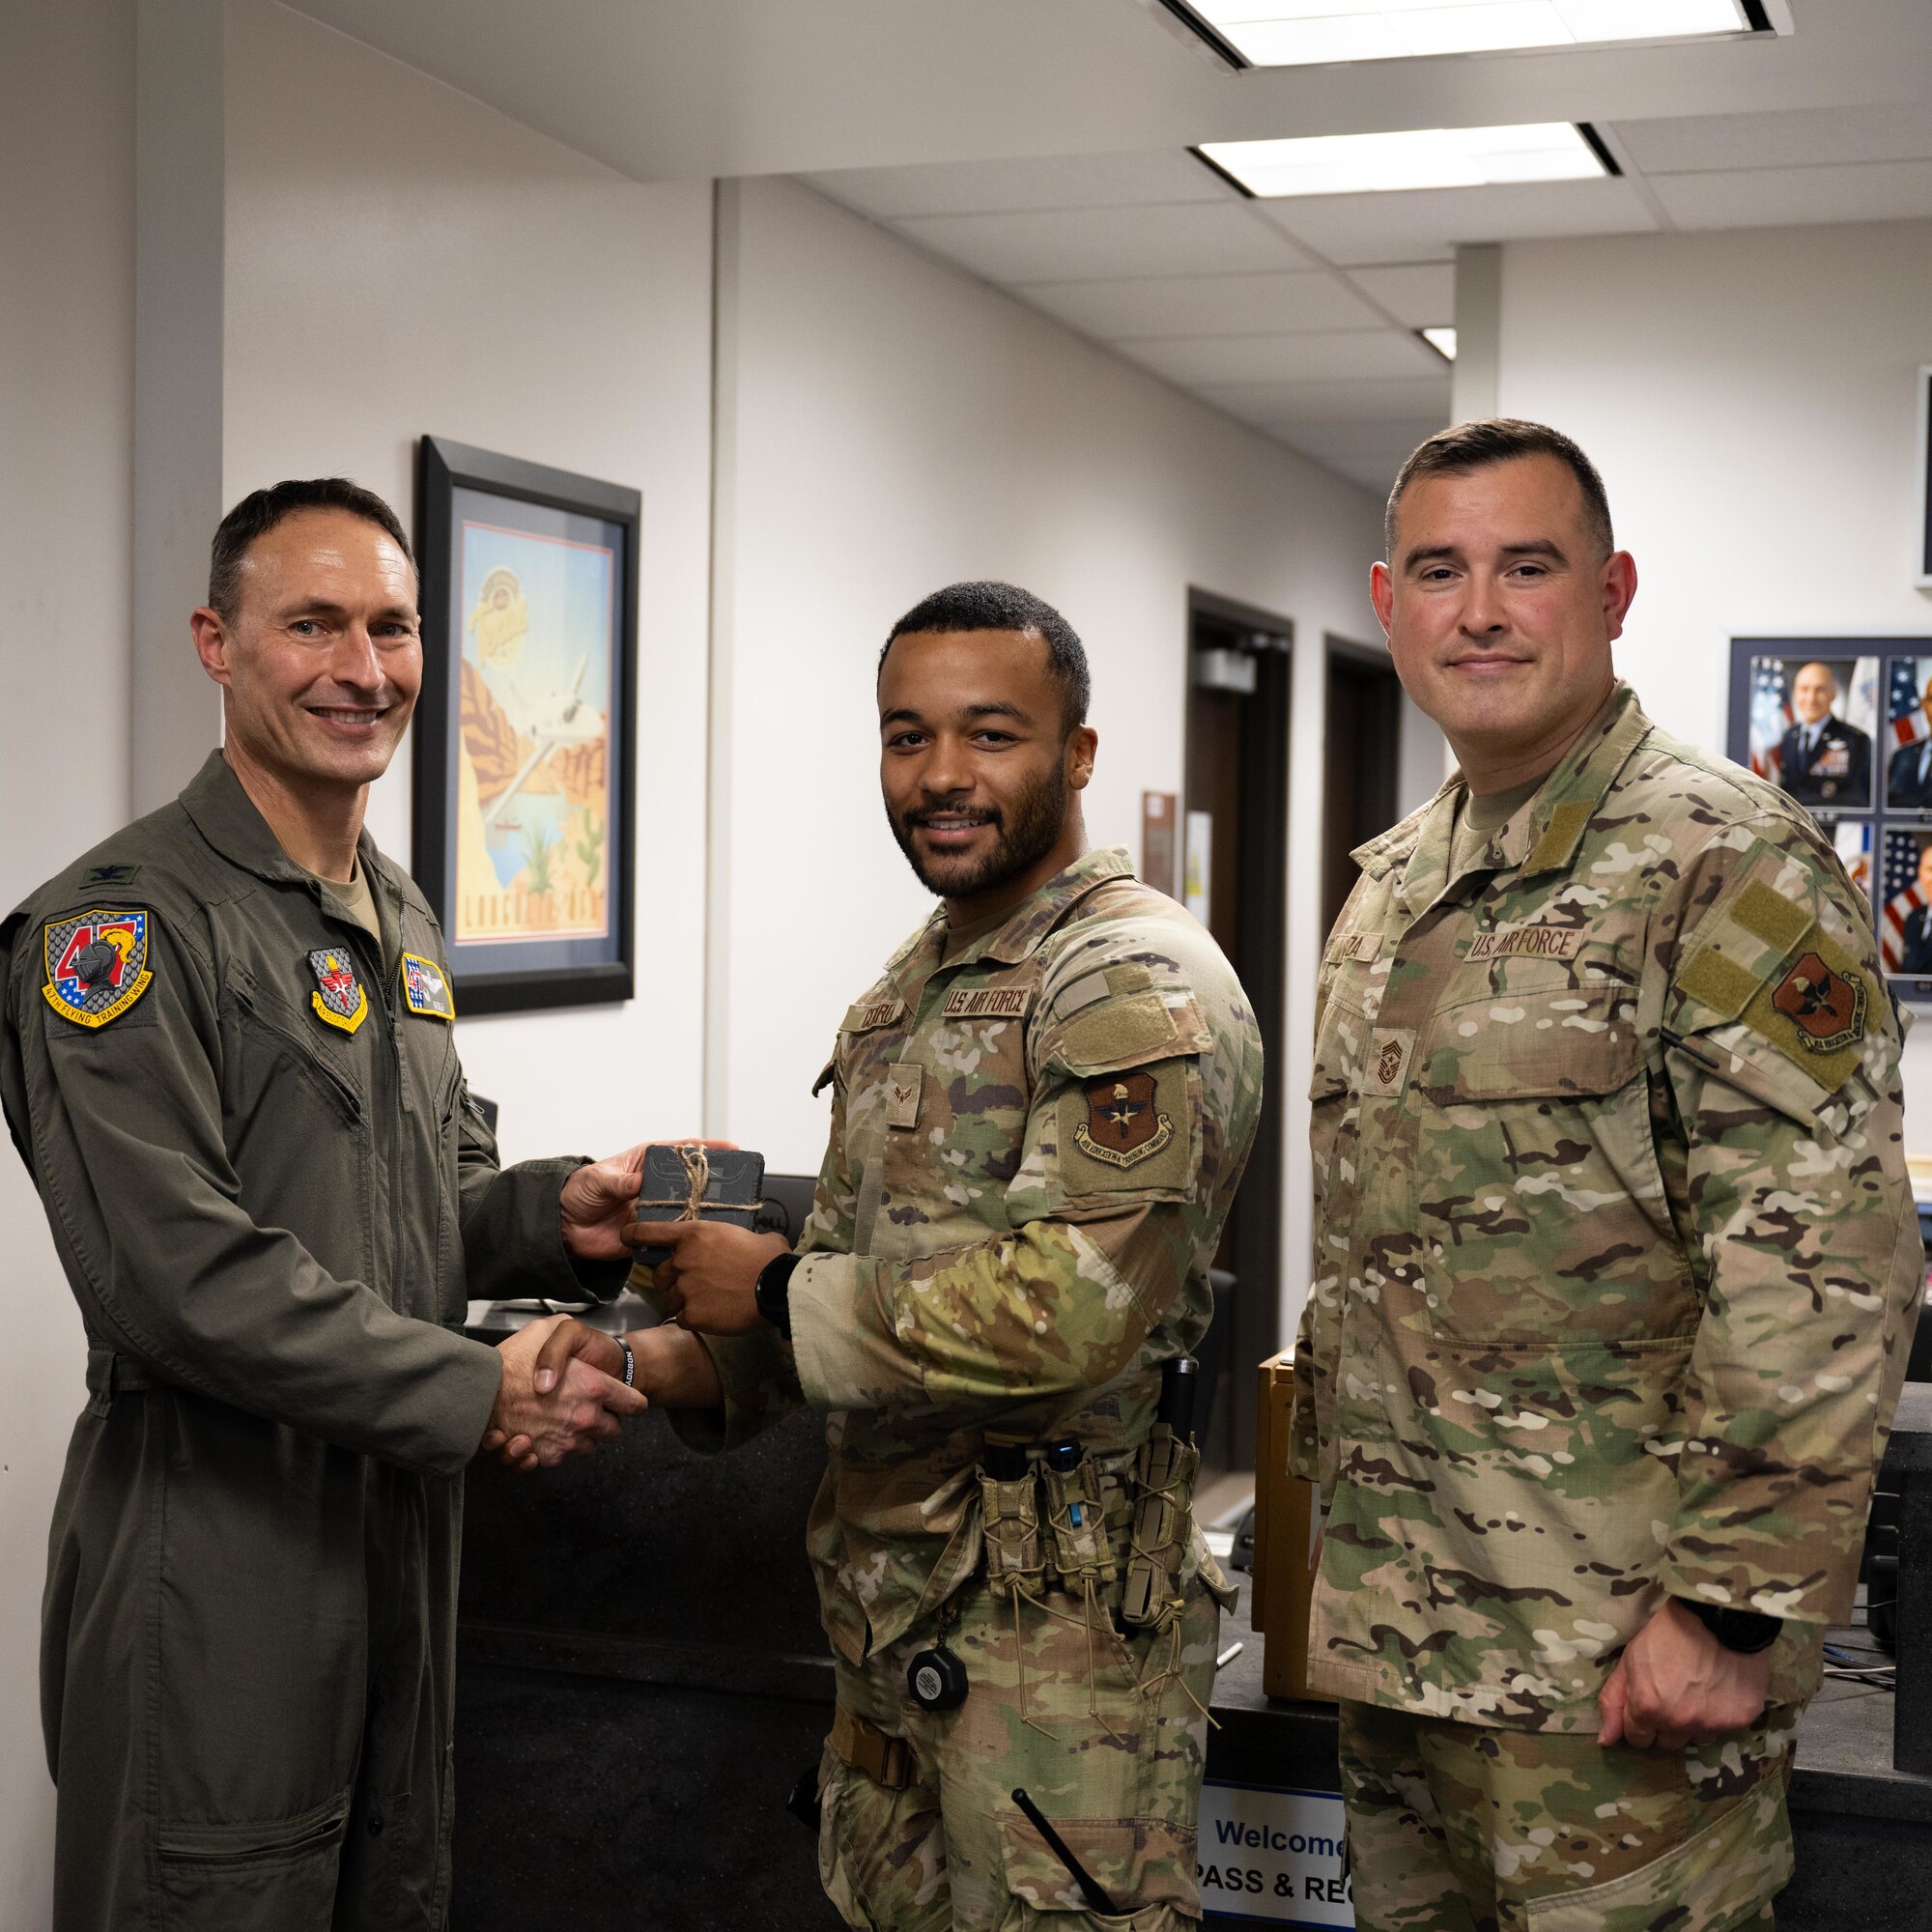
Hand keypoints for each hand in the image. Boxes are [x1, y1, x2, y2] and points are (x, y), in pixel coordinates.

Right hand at [481, 1322, 723, 1465]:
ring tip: (561, 1421)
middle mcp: (585, 1418)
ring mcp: (567, 1441)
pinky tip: (541, 1434)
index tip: (622, 1399)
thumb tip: (582, 1350)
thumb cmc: (512, 1361)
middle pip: (614, 1432)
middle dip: (604, 1422)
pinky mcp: (547, 1457)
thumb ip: (570, 1335)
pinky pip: (562, 1458)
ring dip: (580, 1437)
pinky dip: (555, 1449)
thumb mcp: (548, 1328)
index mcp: (593, 1387)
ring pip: (589, 1447)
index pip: (634, 1404)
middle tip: (587, 1410)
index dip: (629, 1400)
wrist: (478, 1394)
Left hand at [558, 1138, 734, 1259]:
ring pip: (688, 1206)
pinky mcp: (652, 1231)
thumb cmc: (579, 1192)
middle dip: (714, 1179)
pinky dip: (687, 1234)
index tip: (731, 1148)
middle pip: (691, 1179)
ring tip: (728, 1208)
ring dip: (705, 1207)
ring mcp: (656, 1207)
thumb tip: (638, 1183)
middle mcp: (656, 1183)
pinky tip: (703, 1234)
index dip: (707, 1148)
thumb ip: (620, 1182)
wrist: (564, 1227)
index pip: (682, 1150)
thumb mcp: (599, 1180)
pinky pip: (674, 1233)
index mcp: (647, 1161)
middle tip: (736, 1181)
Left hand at [628, 1218, 787, 1334]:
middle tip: (697, 1283)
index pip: (652, 1232)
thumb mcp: (751, 1235)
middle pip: (661, 1274)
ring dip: (685, 1300)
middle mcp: (683, 1260)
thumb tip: (747, 1242)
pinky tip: (715, 1314)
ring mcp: (685, 1289)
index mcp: (695, 1234)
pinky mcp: (691, 1314)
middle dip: (674, 1279)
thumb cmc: (770, 1259)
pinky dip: (695, 1318)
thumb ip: (733, 1237)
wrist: (776, 1289)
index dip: (635, 1234)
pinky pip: (683, 1317)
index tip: (625, 1236)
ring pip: (672, 1298)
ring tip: (711, 1300)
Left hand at [1597, 1599, 1772, 1749]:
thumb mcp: (1630, 1660)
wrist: (1716, 1618)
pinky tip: (1718, 1689)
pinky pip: (1723, 1728)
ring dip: (1693, 1722)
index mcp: (1647, 1709)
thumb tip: (1605, 1741)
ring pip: (1696, 1738)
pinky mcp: (1739, 1721)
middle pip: (1667, 1743)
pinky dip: (1719, 1714)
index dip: (1639, 1722)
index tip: (1647, 1704)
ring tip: (1697, 1690)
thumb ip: (1613, 1701)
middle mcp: (1678, 1723)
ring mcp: (1711, 1725)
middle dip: (1664, 1725)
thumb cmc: (1667, 1634)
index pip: (1637, 1738)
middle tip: (1672, 1695)